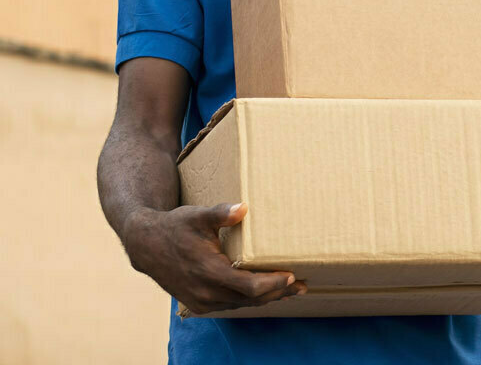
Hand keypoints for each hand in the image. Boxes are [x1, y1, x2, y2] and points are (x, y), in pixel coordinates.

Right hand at [123, 202, 305, 314]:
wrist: (146, 245)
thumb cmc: (175, 227)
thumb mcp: (196, 215)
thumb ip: (220, 214)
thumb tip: (243, 208)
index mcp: (209, 272)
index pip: (249, 286)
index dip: (272, 284)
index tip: (291, 275)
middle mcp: (206, 292)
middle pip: (251, 299)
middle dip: (277, 292)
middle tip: (301, 285)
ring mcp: (202, 300)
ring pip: (242, 304)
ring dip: (267, 298)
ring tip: (290, 289)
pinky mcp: (199, 303)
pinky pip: (231, 305)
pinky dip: (250, 299)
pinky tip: (264, 293)